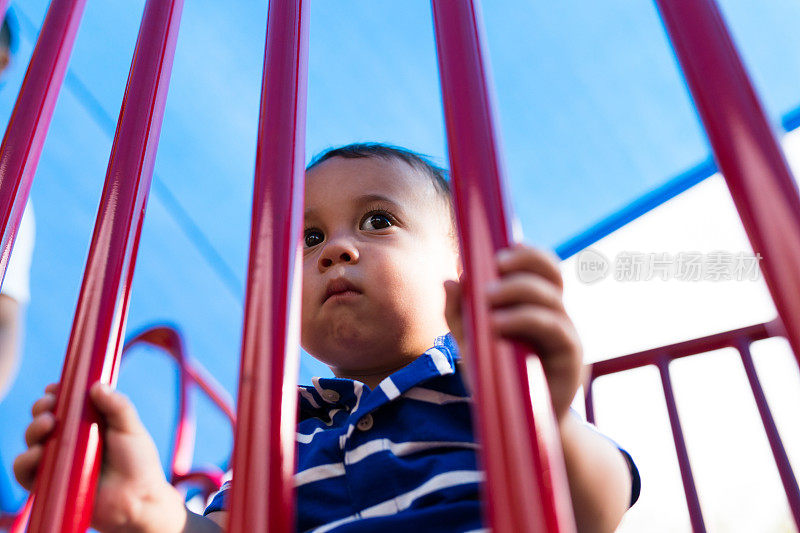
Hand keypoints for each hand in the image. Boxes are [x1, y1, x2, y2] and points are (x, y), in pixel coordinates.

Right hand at [14, 382, 186, 532]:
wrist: (138, 500)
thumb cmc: (138, 464)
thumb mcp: (131, 429)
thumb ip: (118, 406)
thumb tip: (97, 386)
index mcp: (88, 423)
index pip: (65, 404)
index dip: (57, 394)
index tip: (56, 387)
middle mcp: (70, 440)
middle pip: (45, 418)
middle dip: (43, 407)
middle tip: (51, 406)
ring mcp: (59, 461)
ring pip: (32, 441)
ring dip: (33, 430)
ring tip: (48, 425)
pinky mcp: (50, 483)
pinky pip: (25, 472)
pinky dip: (25, 461)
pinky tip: (38, 454)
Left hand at [444, 244, 582, 421]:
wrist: (524, 428)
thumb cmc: (499, 383)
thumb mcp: (472, 347)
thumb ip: (460, 316)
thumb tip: (450, 281)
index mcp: (536, 306)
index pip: (540, 267)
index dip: (525, 252)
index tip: (498, 249)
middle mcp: (555, 314)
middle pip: (552, 272)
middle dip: (524, 262)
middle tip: (493, 265)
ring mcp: (565, 334)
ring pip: (550, 298)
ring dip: (517, 290)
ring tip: (485, 298)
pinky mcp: (570, 357)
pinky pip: (553, 328)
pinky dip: (524, 319)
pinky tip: (497, 324)